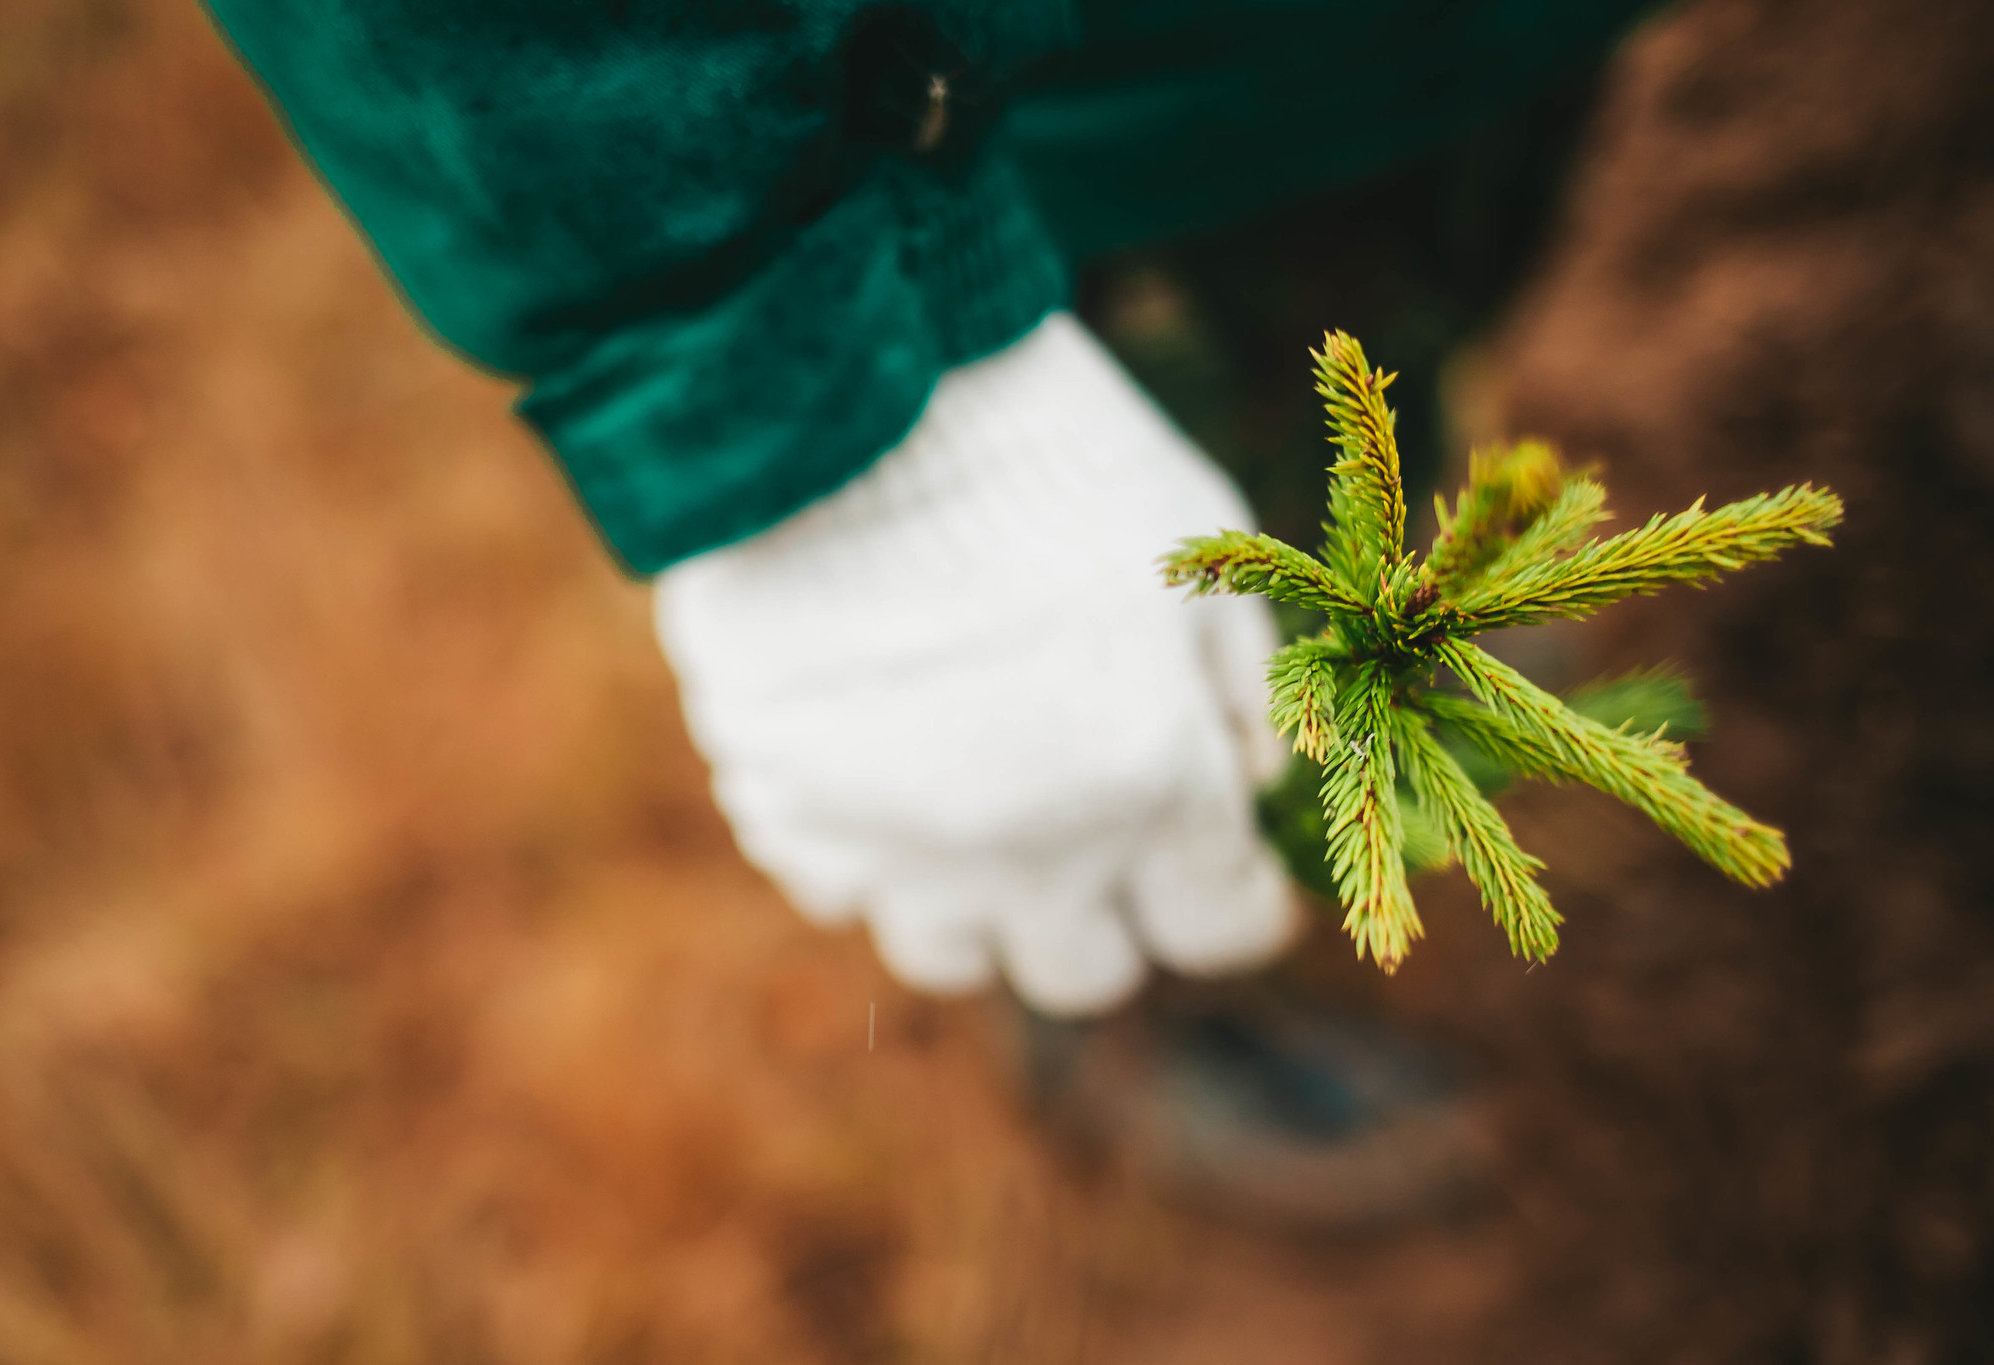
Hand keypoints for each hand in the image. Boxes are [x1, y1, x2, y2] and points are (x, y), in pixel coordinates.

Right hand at [654, 312, 1294, 1014]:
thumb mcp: (1193, 549)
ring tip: (973, 804)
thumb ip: (1241, 689)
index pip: (1219, 927)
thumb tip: (1248, 790)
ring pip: (947, 956)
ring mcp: (896, 842)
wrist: (851, 390)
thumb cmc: (1048, 451)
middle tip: (1095, 832)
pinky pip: (830, 885)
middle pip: (1084, 975)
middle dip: (1107, 915)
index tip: (1227, 873)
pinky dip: (862, 845)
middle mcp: (1030, 845)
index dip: (1235, 902)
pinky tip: (875, 759)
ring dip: (976, 901)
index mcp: (1153, 778)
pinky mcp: (785, 811)